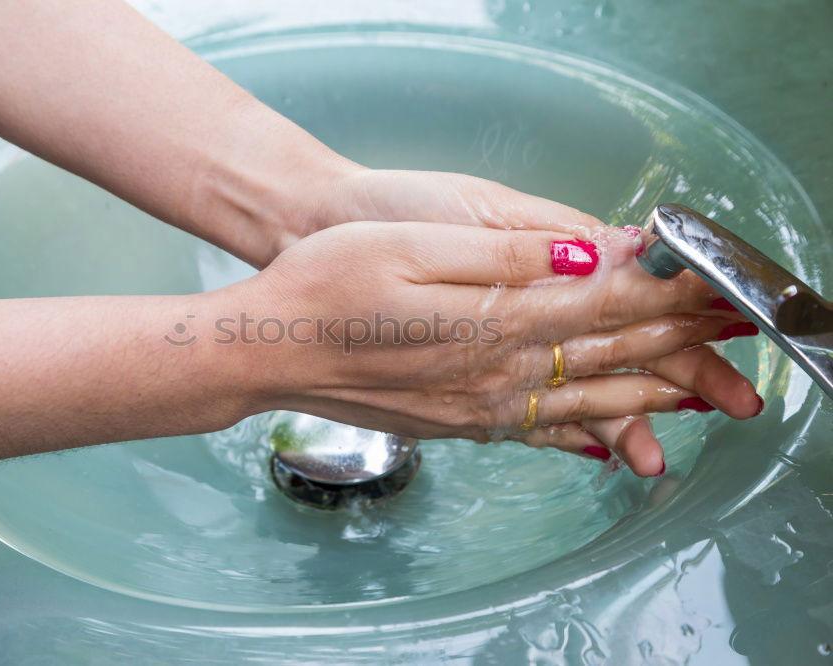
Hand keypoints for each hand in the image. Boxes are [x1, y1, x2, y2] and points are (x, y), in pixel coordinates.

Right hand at [236, 220, 760, 476]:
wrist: (270, 349)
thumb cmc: (329, 283)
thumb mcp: (414, 245)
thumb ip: (508, 255)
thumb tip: (589, 257)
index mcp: (494, 320)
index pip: (605, 302)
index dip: (666, 290)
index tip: (713, 280)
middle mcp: (497, 374)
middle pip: (609, 357)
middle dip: (678, 345)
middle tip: (731, 340)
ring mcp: (479, 408)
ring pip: (586, 405)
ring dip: (649, 396)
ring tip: (700, 394)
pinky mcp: (459, 424)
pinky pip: (542, 435)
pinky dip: (588, 436)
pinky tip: (611, 444)